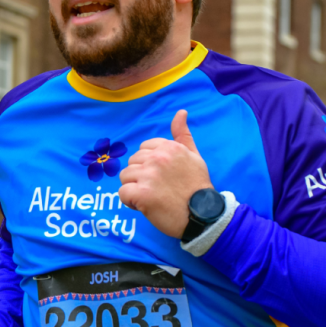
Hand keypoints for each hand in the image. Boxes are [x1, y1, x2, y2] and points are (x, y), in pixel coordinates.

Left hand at [119, 110, 212, 237]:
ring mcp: (149, 175)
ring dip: (134, 188)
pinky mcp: (142, 194)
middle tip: (157, 189)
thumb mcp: (195, 155)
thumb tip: (181, 112)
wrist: (203, 215)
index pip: (144, 149)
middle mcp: (158, 158)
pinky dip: (129, 201)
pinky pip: (122, 193)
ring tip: (151, 197)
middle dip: (140, 176)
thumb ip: (183, 134)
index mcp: (169, 147)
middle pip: (133, 162)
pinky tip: (143, 205)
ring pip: (125, 176)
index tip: (161, 176)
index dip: (149, 164)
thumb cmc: (197, 186)